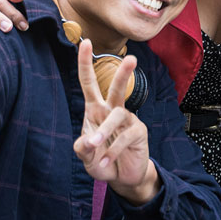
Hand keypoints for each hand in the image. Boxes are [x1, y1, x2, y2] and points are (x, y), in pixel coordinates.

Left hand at [72, 40, 158, 204]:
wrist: (121, 177)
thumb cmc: (100, 161)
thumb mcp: (85, 157)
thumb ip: (81, 149)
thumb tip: (87, 141)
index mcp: (95, 111)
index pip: (89, 83)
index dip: (85, 63)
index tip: (85, 42)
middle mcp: (112, 111)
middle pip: (117, 89)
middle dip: (123, 74)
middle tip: (132, 59)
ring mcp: (128, 121)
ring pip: (118, 115)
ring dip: (104, 131)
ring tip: (94, 146)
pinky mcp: (139, 133)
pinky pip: (125, 138)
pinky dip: (112, 152)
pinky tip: (106, 163)